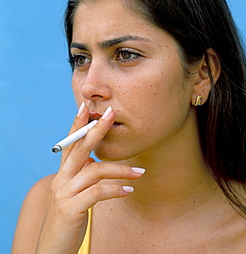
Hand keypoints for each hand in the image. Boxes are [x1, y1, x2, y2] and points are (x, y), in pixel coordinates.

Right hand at [35, 105, 144, 253]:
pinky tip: (129, 191)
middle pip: (80, 148)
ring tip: (140, 172)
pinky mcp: (71, 209)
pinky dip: (116, 189)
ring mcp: (64, 193)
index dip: (77, 124)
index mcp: (62, 173)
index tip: (86, 107)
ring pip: (95, 170)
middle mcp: (60, 179)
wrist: (52, 250)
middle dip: (97, 129)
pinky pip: (97, 192)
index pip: (70, 143)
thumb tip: (94, 161)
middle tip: (112, 113)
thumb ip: (81, 176)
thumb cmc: (68, 219)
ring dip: (120, 169)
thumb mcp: (73, 193)